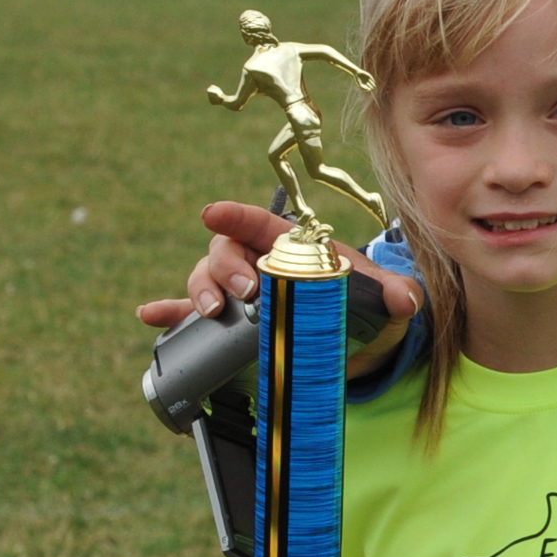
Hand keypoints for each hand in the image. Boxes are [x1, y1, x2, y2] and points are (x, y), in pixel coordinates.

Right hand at [134, 200, 419, 332]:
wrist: (356, 343)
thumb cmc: (363, 306)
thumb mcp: (384, 299)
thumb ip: (396, 294)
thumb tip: (405, 299)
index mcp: (292, 246)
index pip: (261, 223)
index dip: (236, 215)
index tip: (212, 212)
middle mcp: (259, 264)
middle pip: (227, 251)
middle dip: (227, 267)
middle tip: (246, 293)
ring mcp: (240, 294)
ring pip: (205, 279)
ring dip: (199, 291)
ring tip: (211, 312)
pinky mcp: (229, 326)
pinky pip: (189, 316)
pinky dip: (169, 314)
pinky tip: (152, 315)